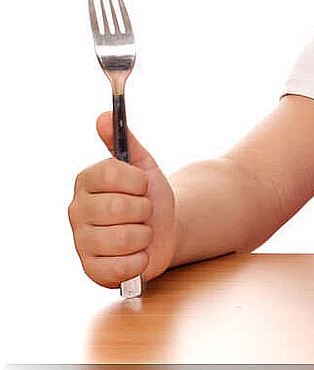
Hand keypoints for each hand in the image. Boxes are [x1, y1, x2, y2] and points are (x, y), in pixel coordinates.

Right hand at [68, 112, 176, 287]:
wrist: (164, 230)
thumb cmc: (149, 196)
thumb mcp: (143, 166)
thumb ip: (124, 141)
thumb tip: (104, 115)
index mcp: (86, 182)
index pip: (111, 172)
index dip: (137, 180)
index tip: (142, 185)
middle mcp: (77, 211)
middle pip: (120, 207)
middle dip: (144, 209)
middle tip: (143, 212)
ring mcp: (82, 242)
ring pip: (125, 237)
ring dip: (145, 234)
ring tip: (140, 232)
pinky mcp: (93, 271)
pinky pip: (125, 266)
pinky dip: (141, 259)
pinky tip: (137, 254)